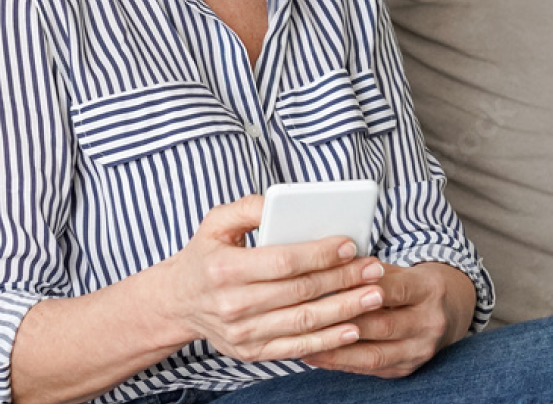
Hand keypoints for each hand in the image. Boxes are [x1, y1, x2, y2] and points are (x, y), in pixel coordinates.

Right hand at [162, 194, 387, 362]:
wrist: (178, 302)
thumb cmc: (205, 255)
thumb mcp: (215, 222)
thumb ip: (247, 207)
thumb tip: (279, 201)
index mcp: (225, 269)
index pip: (283, 261)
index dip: (320, 254)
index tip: (350, 244)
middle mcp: (233, 304)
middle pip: (300, 292)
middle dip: (343, 279)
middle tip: (374, 267)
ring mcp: (243, 334)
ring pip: (303, 322)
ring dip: (344, 310)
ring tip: (373, 295)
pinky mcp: (251, 351)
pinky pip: (296, 347)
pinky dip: (328, 340)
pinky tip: (352, 327)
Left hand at [300, 262, 475, 378]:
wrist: (448, 312)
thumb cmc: (414, 285)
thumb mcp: (401, 269)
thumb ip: (371, 270)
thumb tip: (333, 264)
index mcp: (430, 289)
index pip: (394, 289)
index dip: (361, 288)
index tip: (329, 286)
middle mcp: (430, 323)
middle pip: (383, 324)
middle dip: (343, 322)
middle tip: (309, 319)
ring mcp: (420, 350)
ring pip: (374, 353)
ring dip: (337, 350)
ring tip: (306, 343)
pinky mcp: (407, 368)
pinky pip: (371, 368)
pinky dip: (342, 363)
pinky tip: (319, 356)